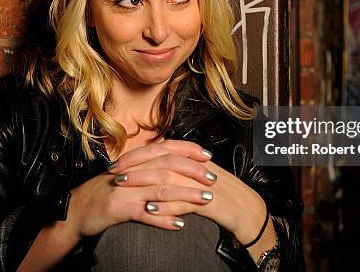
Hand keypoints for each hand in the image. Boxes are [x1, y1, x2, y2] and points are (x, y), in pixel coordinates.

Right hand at [66, 140, 214, 237]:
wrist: (75, 210)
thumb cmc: (103, 193)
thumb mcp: (126, 175)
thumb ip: (147, 168)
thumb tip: (174, 163)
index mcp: (135, 162)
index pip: (165, 148)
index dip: (188, 150)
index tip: (207, 155)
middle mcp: (132, 172)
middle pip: (167, 166)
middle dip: (193, 172)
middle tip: (213, 179)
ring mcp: (125, 190)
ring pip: (161, 189)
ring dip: (186, 195)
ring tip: (205, 200)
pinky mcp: (118, 209)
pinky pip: (145, 214)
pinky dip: (164, 219)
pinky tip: (179, 224)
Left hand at [109, 142, 267, 245]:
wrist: (245, 208)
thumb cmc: (220, 194)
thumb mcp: (197, 176)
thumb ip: (178, 168)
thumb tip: (153, 164)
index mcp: (192, 159)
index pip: (160, 150)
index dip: (137, 155)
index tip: (117, 162)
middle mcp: (195, 166)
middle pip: (160, 160)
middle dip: (134, 166)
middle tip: (114, 173)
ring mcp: (201, 183)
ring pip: (168, 179)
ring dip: (143, 183)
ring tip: (124, 187)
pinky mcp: (207, 202)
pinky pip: (182, 202)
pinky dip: (164, 206)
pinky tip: (148, 210)